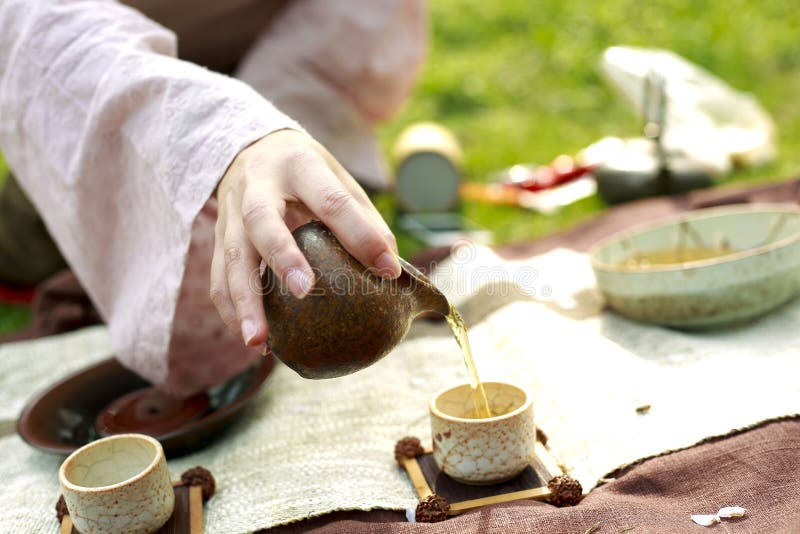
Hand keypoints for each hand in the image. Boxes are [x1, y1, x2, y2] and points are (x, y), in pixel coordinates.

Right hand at [211, 129, 399, 346]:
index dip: (360, 235)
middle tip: (305, 292)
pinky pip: (217, 275)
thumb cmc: (306, 172)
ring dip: (245, 301)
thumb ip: (363, 219)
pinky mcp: (217, 236)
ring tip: (260, 340)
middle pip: (262, 221)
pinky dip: (231, 309)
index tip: (388, 270)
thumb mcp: (338, 178)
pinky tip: (252, 339)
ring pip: (231, 257)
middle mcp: (258, 186)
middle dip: (283, 257)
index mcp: (299, 165)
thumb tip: (391, 270)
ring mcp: (231, 212)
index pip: (331, 200)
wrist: (249, 147)